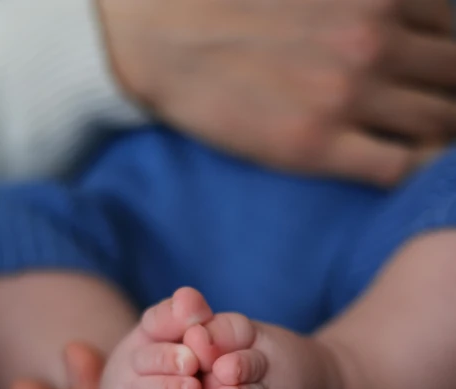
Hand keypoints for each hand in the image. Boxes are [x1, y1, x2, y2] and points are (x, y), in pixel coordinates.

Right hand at [97, 0, 455, 184]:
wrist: (162, 37)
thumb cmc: (228, 2)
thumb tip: (393, 17)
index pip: (449, 28)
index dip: (443, 56)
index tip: (427, 75)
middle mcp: (373, 38)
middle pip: (452, 76)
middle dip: (449, 96)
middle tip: (429, 112)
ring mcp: (348, 94)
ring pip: (438, 123)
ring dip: (438, 136)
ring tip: (419, 141)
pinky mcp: (316, 145)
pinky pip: (400, 167)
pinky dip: (414, 170)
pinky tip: (400, 166)